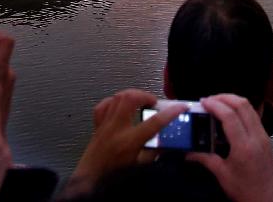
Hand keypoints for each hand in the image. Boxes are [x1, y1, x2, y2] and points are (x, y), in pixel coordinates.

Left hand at [64, 90, 185, 196]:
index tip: (181, 107)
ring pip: (118, 97)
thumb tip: (166, 142)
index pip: (154, 122)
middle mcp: (117, 128)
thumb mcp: (140, 165)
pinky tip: (120, 105)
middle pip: (130, 98)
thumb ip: (155, 152)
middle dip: (145, 95)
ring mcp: (106, 124)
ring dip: (132, 95)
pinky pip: (104, 105)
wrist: (91, 177)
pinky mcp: (98, 124)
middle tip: (153, 102)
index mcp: (130, 140)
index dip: (171, 113)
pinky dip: (114, 101)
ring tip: (140, 100)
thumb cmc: (115, 173)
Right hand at [188, 94, 272, 201]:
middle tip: (209, 99)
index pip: (229, 116)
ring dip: (234, 101)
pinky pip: (254, 116)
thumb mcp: (223, 176)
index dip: (215, 105)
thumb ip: (205, 159)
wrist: (271, 201)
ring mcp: (264, 136)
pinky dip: (241, 109)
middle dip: (224, 97)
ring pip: (250, 108)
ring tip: (218, 104)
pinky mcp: (266, 138)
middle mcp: (257, 137)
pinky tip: (231, 115)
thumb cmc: (248, 192)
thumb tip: (188, 152)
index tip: (203, 102)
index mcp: (244, 146)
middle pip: (242, 105)